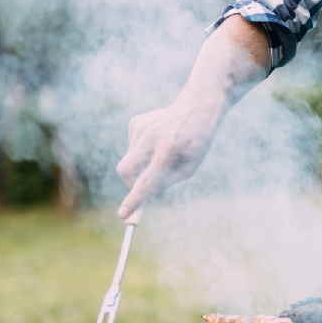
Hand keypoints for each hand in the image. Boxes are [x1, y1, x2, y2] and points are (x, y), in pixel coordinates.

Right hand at [115, 95, 224, 218]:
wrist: (198, 106)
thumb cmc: (197, 141)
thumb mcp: (190, 166)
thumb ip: (166, 181)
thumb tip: (142, 196)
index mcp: (168, 149)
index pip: (147, 180)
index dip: (134, 199)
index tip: (123, 215)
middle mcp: (151, 137)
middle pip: (125, 169)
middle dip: (130, 182)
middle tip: (144, 187)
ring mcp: (141, 127)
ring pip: (129, 159)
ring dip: (142, 164)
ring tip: (163, 152)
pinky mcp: (136, 122)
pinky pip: (132, 147)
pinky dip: (142, 151)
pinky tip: (159, 140)